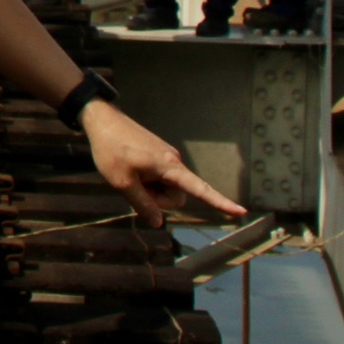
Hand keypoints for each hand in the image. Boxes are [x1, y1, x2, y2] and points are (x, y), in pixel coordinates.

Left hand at [81, 101, 245, 226]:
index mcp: (170, 166)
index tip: (240, 211)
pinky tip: (130, 169)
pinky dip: (147, 182)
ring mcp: (167, 158)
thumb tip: (158, 222)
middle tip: (132, 185)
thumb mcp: (122, 182)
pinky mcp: (159, 157)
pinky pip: (159, 179)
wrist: (102, 120)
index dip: (220, 202)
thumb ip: (142, 204)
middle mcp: (174, 162)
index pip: (200, 189)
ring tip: (130, 173)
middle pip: (176, 197)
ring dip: (150, 190)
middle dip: (157, 200)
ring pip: (166, 189)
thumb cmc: (110, 150)